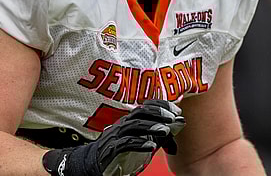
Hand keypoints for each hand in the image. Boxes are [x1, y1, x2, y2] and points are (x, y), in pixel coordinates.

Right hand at [43, 100, 185, 175]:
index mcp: (130, 120)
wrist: (92, 164)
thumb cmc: (120, 152)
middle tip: (173, 117)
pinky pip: (125, 144)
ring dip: (150, 127)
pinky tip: (151, 147)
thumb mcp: (142, 142)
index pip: (146, 106)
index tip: (177, 110)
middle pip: (140, 112)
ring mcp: (116, 136)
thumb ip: (158, 137)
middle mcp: (123, 124)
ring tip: (165, 131)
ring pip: (133, 126)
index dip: (161, 105)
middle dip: (157, 112)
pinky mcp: (111, 150)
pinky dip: (139, 144)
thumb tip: (178, 131)